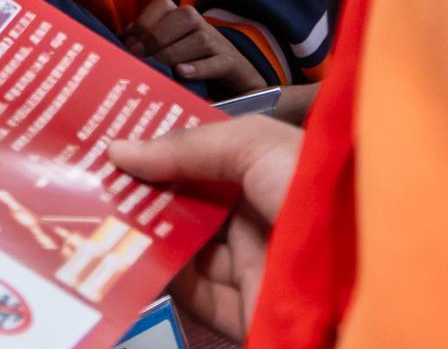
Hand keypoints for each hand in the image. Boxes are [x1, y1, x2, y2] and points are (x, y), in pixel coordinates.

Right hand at [105, 113, 306, 341]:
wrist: (359, 276)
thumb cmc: (312, 190)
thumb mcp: (254, 145)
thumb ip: (187, 146)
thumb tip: (117, 150)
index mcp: (269, 173)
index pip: (206, 158)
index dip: (162, 147)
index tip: (113, 134)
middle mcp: (258, 218)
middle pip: (188, 203)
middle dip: (143, 190)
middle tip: (89, 175)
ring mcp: (250, 267)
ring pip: (183, 248)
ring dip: (141, 232)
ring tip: (91, 209)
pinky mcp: (241, 312)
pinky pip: (190, 294)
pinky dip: (157, 278)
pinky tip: (121, 253)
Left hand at [128, 0, 272, 98]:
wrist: (235, 75)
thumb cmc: (192, 60)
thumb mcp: (170, 46)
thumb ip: (148, 39)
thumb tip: (123, 37)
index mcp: (182, 16)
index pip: (163, 5)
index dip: (144, 23)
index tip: (128, 46)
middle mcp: (202, 24)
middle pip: (183, 17)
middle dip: (157, 36)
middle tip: (137, 57)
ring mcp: (219, 42)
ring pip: (199, 40)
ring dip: (173, 54)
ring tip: (156, 68)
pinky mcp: (232, 63)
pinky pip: (217, 62)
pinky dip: (199, 68)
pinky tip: (181, 73)